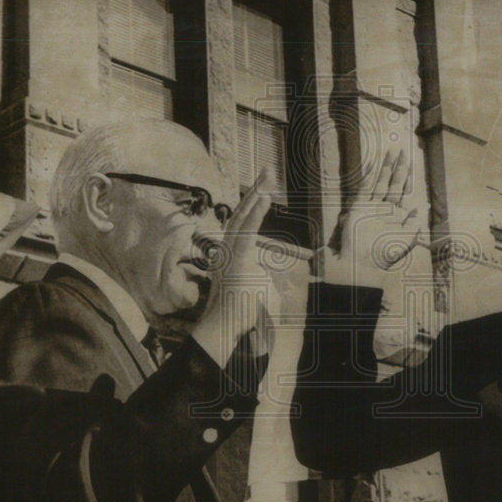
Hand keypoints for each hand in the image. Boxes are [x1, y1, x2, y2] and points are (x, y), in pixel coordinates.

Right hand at [191, 170, 275, 366]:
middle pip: (243, 214)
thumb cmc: (245, 315)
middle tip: (267, 171)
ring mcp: (231, 254)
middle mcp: (229, 250)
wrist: (231, 330)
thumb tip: (272, 277)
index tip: (263, 188)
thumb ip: (266, 279)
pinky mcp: (236, 259)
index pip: (245, 224)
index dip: (254, 204)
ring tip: (267, 178)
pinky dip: (256, 213)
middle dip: (256, 191)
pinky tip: (264, 197)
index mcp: (234, 254)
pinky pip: (247, 232)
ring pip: (243, 218)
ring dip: (256, 196)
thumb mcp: (262, 292)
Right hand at [329, 149, 421, 286]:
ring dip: (385, 169)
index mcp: (397, 215)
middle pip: (393, 183)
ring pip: (380, 183)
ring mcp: (371, 207)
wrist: (363, 262)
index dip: (407, 177)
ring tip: (390, 153)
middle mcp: (384, 208)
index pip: (404, 191)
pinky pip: (364, 190)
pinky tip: (373, 168)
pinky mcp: (358, 208)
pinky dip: (368, 179)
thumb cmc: (385, 253)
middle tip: (402, 151)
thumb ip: (414, 223)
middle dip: (398, 168)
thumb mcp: (405, 240)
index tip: (410, 163)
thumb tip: (422, 206)